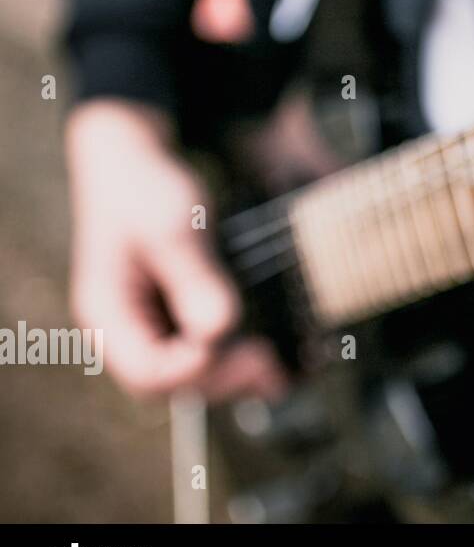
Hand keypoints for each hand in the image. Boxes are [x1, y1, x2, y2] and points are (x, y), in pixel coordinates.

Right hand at [66, 100, 286, 398]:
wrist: (137, 162)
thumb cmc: (146, 189)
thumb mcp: (172, 227)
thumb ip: (195, 279)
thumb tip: (219, 331)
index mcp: (108, 314)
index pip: (147, 373)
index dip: (196, 373)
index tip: (242, 349)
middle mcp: (128, 331)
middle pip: (175, 384)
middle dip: (227, 380)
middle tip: (273, 365)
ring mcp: (154, 327)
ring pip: (196, 374)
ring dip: (241, 377)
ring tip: (291, 369)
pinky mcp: (180, 316)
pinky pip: (210, 349)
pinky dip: (245, 355)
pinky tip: (286, 351)